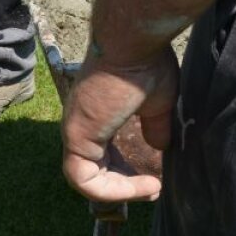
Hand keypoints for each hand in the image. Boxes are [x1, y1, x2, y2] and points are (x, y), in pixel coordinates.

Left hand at [61, 46, 179, 205]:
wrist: (133, 44)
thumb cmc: (145, 64)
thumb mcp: (158, 102)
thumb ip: (155, 126)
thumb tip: (160, 147)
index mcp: (94, 116)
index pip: (100, 155)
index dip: (123, 173)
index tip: (152, 180)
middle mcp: (80, 125)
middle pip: (92, 171)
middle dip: (122, 186)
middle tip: (152, 189)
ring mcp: (75, 131)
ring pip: (86, 180)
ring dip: (120, 191)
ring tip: (150, 189)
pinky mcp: (77, 137)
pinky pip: (85, 180)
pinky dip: (113, 190)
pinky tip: (145, 184)